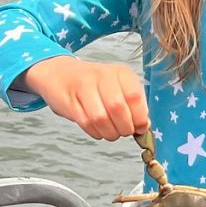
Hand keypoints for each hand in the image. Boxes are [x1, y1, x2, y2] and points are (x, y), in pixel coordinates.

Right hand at [23, 56, 148, 140]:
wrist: (62, 74)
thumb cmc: (97, 86)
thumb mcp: (120, 88)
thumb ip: (134, 106)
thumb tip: (144, 126)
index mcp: (121, 73)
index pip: (135, 97)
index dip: (139, 117)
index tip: (139, 127)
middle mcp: (103, 76)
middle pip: (117, 108)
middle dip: (124, 128)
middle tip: (124, 131)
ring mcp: (83, 87)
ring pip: (100, 118)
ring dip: (110, 133)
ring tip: (112, 132)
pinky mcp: (69, 100)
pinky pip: (86, 123)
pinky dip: (96, 133)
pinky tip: (99, 130)